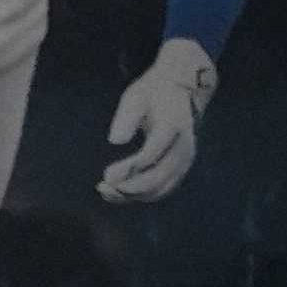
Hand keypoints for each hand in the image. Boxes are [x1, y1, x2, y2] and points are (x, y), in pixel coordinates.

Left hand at [98, 38, 216, 203]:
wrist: (183, 91)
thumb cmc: (153, 92)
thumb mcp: (137, 96)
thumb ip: (127, 117)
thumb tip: (114, 141)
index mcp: (173, 126)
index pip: (152, 154)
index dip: (129, 168)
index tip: (106, 175)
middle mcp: (184, 147)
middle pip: (157, 176)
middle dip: (129, 187)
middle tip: (102, 186)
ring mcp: (185, 160)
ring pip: (160, 188)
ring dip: (133, 195)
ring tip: (104, 190)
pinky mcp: (180, 169)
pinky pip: (162, 190)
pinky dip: (140, 195)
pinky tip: (117, 193)